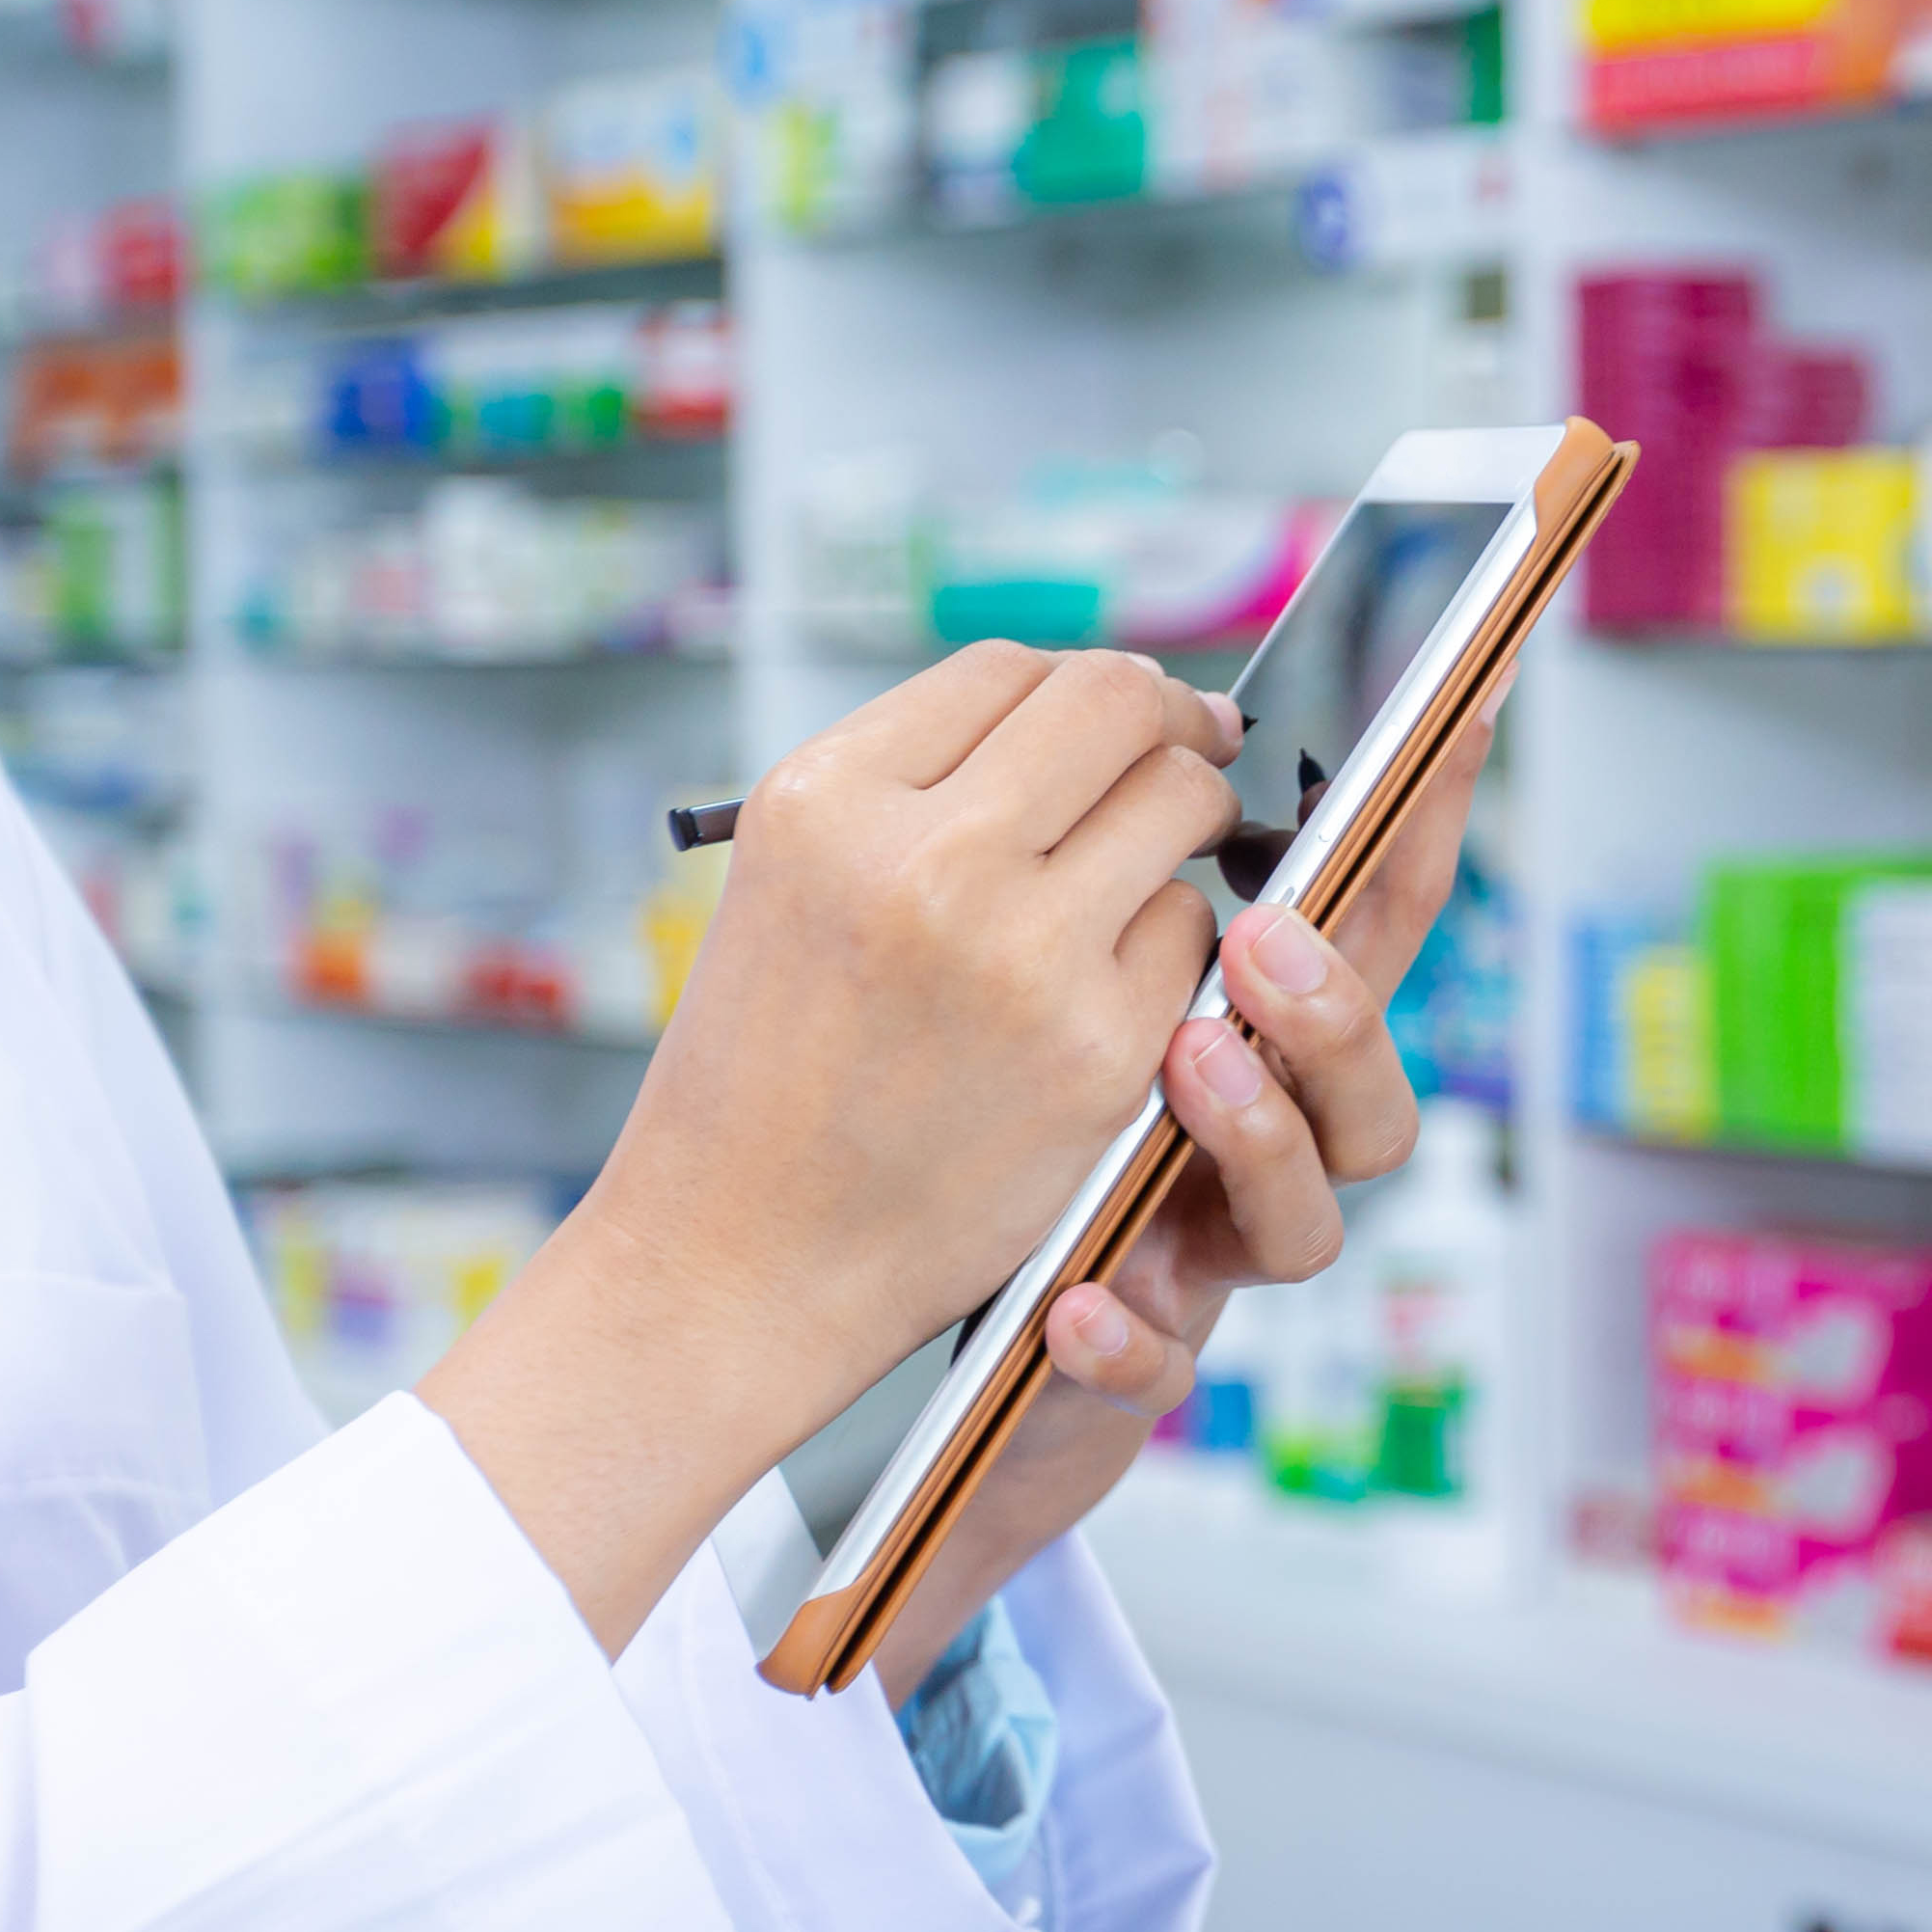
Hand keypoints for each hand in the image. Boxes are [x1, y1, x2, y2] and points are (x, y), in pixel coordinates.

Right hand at [423, 646, 1240, 1655]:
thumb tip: (1086, 710)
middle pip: (1119, 709)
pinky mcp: (1102, 1050)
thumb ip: (917, 787)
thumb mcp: (792, 884)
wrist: (736, 1259)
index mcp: (828, 798)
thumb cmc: (768, 1074)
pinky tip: (1116, 996)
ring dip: (1186, 835)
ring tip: (1150, 878)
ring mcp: (1024, 953)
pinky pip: (1195, 943)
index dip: (1088, 686)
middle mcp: (926, 856)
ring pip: (1180, 812)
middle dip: (1173, 727)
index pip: (1011, 672)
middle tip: (1192, 759)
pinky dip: (1175, 957)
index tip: (1129, 715)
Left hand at [856, 700, 1501, 1703]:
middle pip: (1371, 1081)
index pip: (1358, 922)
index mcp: (1233, 1038)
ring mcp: (1187, 1255)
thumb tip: (1137, 723)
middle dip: (1339, 1007)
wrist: (842, 1336)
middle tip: (1262, 939)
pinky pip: (1157, 1364)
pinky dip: (1124, 1336)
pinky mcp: (1118, 1365)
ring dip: (1260, 1141)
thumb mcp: (1025, 990)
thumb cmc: (947, 1139)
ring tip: (1181, 1071)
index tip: (1464, 711)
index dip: (1424, 825)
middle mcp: (1239, 1145)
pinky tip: (1069, 1304)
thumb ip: (1095, 888)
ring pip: (1306, 1226)